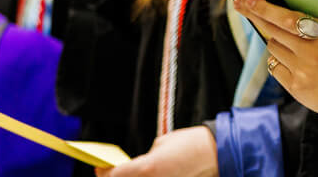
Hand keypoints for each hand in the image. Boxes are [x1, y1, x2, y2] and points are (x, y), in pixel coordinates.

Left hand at [97, 126, 217, 176]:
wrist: (216, 154)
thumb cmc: (190, 144)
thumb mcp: (161, 144)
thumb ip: (144, 159)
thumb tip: (135, 168)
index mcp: (147, 167)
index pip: (114, 176)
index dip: (104, 173)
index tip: (100, 169)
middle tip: (112, 174)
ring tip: (131, 175)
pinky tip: (150, 176)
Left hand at [235, 0, 317, 142]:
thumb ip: (317, 26)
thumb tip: (290, 12)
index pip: (287, 17)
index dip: (264, 8)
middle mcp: (310, 52)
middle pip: (272, 30)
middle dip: (256, 16)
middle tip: (242, 5)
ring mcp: (301, 71)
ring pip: (273, 48)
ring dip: (276, 42)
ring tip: (291, 45)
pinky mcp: (295, 88)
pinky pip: (276, 68)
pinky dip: (280, 62)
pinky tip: (292, 62)